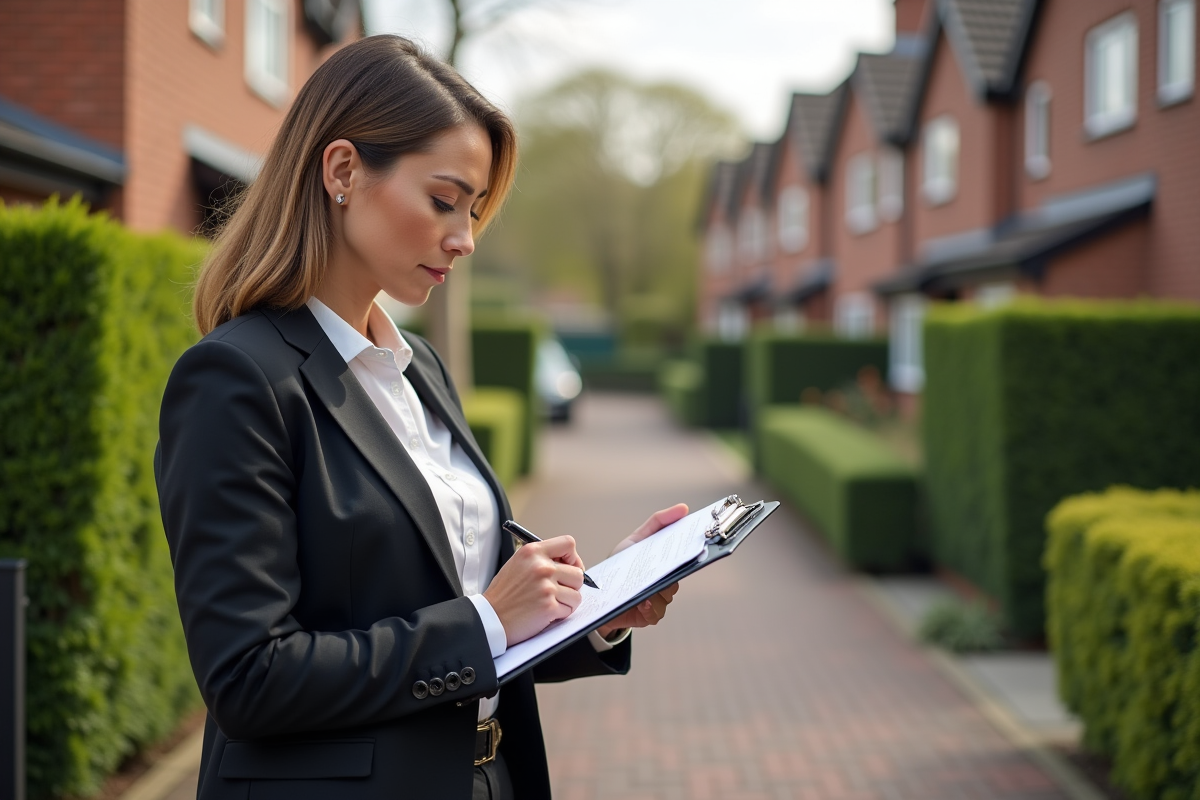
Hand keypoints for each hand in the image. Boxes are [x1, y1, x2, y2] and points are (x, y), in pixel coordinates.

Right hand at [484, 536, 585, 645]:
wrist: (490, 617)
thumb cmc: (503, 594)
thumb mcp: (518, 563)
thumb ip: (541, 559)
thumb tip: (567, 563)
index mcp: (533, 552)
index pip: (568, 543)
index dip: (573, 557)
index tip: (569, 567)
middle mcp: (541, 567)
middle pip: (578, 573)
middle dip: (571, 586)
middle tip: (558, 592)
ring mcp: (546, 587)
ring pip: (576, 594)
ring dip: (567, 602)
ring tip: (550, 604)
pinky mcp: (549, 607)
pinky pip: (569, 610)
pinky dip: (560, 614)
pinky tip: (545, 613)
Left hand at [596, 503, 687, 637]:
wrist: (599, 593)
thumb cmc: (621, 565)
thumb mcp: (637, 539)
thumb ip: (658, 522)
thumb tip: (683, 508)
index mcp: (665, 563)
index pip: (684, 557)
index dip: (691, 551)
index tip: (695, 544)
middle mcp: (665, 582)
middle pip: (677, 577)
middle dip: (672, 573)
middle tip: (666, 567)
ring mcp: (658, 599)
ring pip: (668, 595)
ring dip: (657, 591)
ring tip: (646, 587)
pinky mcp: (648, 615)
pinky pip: (656, 613)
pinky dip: (650, 607)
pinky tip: (641, 602)